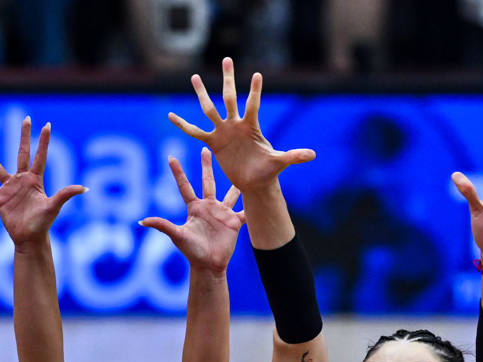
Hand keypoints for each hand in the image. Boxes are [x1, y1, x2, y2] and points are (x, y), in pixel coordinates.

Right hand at [0, 116, 86, 246]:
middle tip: (26, 118)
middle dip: (24, 136)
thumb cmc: (43, 223)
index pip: (40, 156)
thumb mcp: (54, 206)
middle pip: (22, 153)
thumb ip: (66, 194)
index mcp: (35, 179)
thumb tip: (85, 188)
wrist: (29, 238)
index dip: (43, 141)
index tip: (47, 124)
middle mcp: (22, 180)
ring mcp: (9, 188)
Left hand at [140, 148, 244, 273]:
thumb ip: (162, 225)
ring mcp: (222, 213)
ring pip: (231, 193)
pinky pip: (245, 210)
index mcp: (195, 208)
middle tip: (206, 148)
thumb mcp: (178, 236)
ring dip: (235, 181)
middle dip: (207, 165)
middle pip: (208, 181)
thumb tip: (141, 221)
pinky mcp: (235, 222)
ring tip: (242, 166)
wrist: (209, 265)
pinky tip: (260, 191)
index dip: (178, 172)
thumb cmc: (192, 251)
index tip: (171, 157)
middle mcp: (209, 207)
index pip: (185, 186)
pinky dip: (252, 204)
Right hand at [169, 57, 314, 193]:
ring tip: (194, 76)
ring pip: (210, 109)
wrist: (254, 182)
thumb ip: (294, 156)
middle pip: (230, 98)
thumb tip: (312, 155)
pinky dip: (183, 125)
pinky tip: (170, 115)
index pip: (253, 105)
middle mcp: (236, 124)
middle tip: (226, 59)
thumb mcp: (280, 162)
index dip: (255, 91)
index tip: (257, 74)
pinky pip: (195, 132)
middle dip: (228, 79)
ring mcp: (223, 132)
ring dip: (202, 94)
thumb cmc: (268, 171)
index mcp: (252, 126)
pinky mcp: (213, 142)